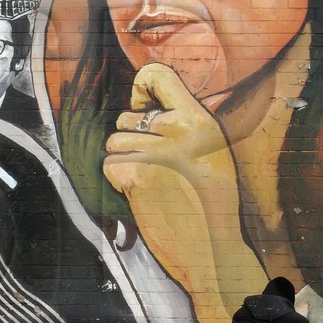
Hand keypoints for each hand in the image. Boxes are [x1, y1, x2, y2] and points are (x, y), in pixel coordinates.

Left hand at [102, 63, 264, 322]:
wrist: (214, 248)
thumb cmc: (212, 204)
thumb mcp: (212, 151)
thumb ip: (185, 126)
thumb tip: (144, 110)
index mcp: (200, 118)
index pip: (157, 74)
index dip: (141, 88)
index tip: (143, 109)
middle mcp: (178, 129)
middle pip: (125, 117)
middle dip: (131, 140)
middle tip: (154, 166)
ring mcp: (156, 151)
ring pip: (112, 142)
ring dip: (123, 162)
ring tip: (150, 182)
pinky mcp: (136, 175)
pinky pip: (108, 165)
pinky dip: (117, 182)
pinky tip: (141, 194)